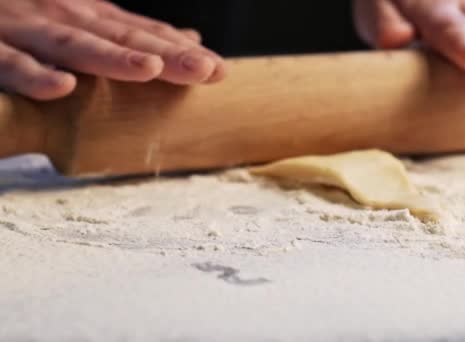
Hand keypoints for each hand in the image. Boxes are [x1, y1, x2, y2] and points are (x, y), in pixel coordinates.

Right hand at [0, 0, 224, 99]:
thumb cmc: (30, 17)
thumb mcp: (86, 20)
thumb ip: (133, 33)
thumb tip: (188, 38)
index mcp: (92, 18)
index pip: (145, 34)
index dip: (182, 51)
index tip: (219, 71)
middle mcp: (67, 19)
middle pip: (122, 38)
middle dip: (166, 54)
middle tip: (204, 70)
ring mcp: (29, 31)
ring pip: (75, 45)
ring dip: (113, 58)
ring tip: (151, 70)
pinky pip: (12, 64)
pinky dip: (35, 75)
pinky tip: (64, 87)